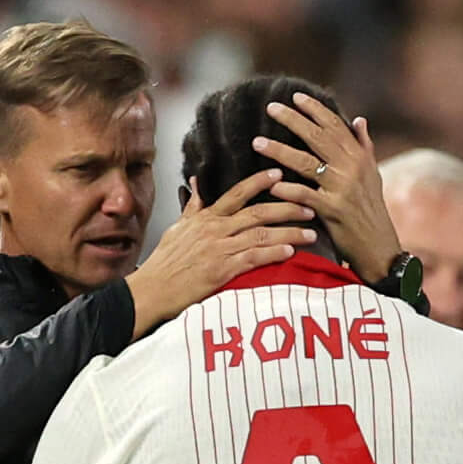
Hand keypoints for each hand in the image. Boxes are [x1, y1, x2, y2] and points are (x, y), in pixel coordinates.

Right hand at [124, 168, 314, 336]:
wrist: (152, 289)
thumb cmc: (164, 262)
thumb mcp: (177, 228)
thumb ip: (193, 207)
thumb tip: (195, 185)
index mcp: (206, 218)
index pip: (237, 194)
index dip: (260, 182)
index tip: (279, 174)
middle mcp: (215, 230)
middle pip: (257, 212)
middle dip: (287, 207)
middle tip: (309, 205)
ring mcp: (219, 249)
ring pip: (261, 235)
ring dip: (289, 232)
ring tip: (310, 232)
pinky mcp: (221, 271)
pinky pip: (252, 258)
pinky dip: (273, 254)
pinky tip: (290, 252)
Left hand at [255, 97, 400, 282]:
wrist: (380, 247)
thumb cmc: (373, 211)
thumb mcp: (373, 175)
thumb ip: (364, 146)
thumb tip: (359, 119)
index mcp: (359, 157)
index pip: (335, 125)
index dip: (315, 109)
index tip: (295, 97)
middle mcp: (352, 168)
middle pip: (317, 137)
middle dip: (292, 120)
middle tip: (270, 108)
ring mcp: (342, 189)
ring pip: (306, 163)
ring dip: (279, 151)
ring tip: (257, 143)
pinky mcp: (333, 211)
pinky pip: (306, 196)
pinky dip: (289, 190)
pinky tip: (273, 184)